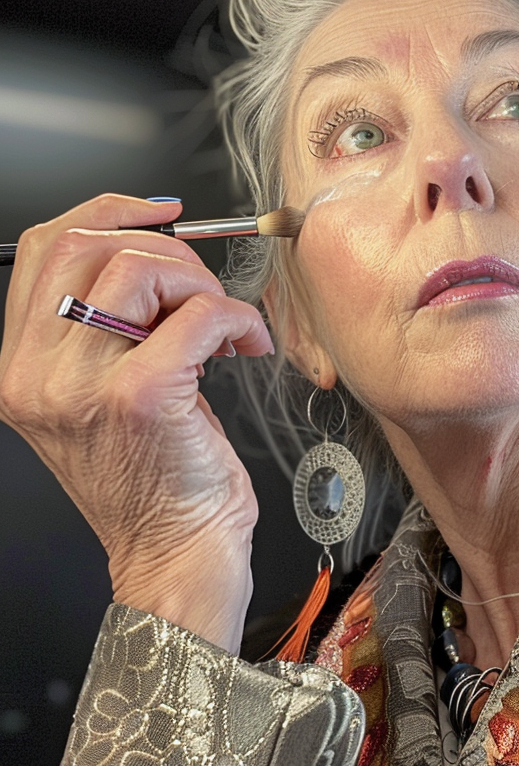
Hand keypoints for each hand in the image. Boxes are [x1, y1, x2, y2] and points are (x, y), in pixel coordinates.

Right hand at [0, 195, 273, 650]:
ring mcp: (82, 386)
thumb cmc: (157, 476)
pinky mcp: (141, 398)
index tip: (163, 213)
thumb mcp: (104, 393)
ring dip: (202, 284)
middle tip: (203, 290)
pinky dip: (237, 318)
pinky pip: (200, 315)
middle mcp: (36, 374)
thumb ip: (108, 324)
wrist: (175, 554)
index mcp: (22, 366)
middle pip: (90, 246)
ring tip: (223, 325)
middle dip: (167, 250)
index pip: (46, 248)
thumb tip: (157, 255)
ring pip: (141, 269)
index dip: (110, 211)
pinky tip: (247, 345)